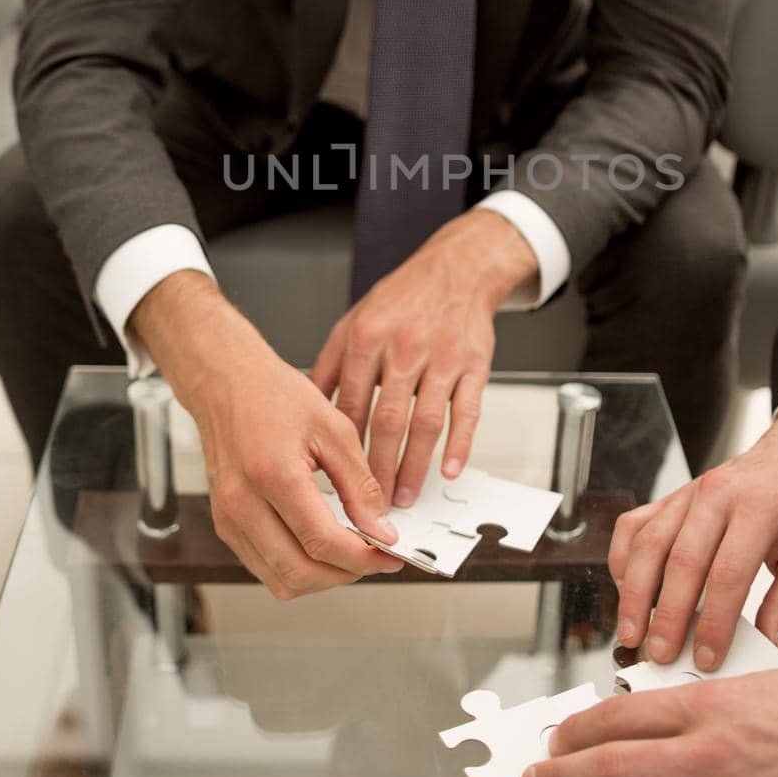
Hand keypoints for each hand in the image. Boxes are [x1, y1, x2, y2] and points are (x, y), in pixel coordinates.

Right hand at [132, 272, 403, 597]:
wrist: (227, 383)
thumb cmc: (273, 395)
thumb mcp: (333, 428)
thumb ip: (360, 484)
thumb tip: (381, 528)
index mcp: (273, 475)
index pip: (322, 542)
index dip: (364, 558)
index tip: (389, 555)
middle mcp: (242, 504)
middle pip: (300, 573)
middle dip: (346, 574)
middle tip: (376, 558)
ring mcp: (228, 519)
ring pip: (281, 581)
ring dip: (322, 578)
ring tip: (350, 554)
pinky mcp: (225, 525)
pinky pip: (264, 568)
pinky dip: (297, 568)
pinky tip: (320, 547)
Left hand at [309, 209, 537, 507]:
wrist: (455, 269)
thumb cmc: (401, 300)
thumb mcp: (352, 323)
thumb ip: (328, 367)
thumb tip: (303, 412)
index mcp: (366, 339)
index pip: (350, 406)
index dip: (342, 450)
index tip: (336, 483)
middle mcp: (403, 348)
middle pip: (387, 420)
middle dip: (377, 470)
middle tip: (371, 507)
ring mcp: (442, 357)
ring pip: (426, 422)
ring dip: (415, 466)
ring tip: (405, 498)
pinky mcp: (474, 364)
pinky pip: (467, 411)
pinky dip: (460, 445)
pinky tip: (449, 471)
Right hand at [609, 409, 777, 668]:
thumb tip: (770, 648)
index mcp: (760, 509)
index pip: (729, 573)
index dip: (714, 621)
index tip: (708, 657)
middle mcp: (717, 496)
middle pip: (681, 560)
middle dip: (666, 614)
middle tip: (661, 654)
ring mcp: (688, 494)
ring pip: (649, 543)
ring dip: (635, 592)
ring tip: (633, 631)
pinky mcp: (671, 497)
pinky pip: (634, 526)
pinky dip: (623, 559)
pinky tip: (628, 589)